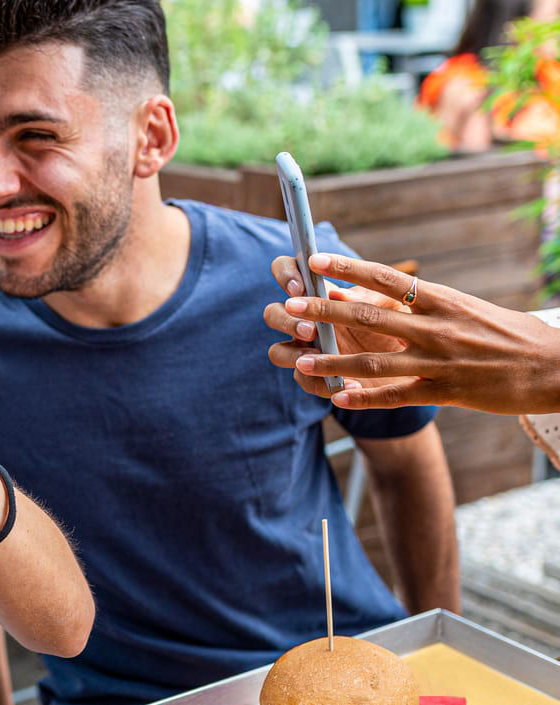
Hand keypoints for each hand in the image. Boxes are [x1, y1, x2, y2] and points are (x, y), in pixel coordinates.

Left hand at [265, 253, 559, 413]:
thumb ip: (420, 304)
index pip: (385, 278)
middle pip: (370, 316)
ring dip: (335, 362)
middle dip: (326, 311)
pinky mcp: (449, 392)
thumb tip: (370, 293)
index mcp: (442, 299)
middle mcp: (438, 327)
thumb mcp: (465, 307)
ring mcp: (441, 361)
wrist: (557, 366)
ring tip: (301, 360)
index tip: (314, 260)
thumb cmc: (507, 334)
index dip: (346, 269)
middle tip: (291, 306)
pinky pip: (398, 396)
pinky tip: (338, 400)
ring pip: (376, 361)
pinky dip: (366, 398)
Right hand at [265, 256, 414, 398]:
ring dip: (291, 355)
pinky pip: (306, 382)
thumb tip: (339, 295)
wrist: (419, 362)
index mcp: (321, 293)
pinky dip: (325, 384)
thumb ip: (369, 299)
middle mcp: (307, 320)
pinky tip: (352, 386)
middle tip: (310, 330)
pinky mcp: (316, 378)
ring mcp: (306, 350)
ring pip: (277, 351)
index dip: (286, 276)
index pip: (287, 272)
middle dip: (286, 320)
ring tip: (315, 360)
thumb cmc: (404, 323)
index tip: (300, 288)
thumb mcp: (394, 306)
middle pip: (273, 313)